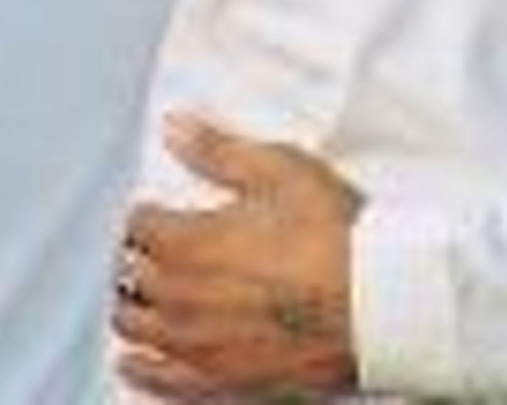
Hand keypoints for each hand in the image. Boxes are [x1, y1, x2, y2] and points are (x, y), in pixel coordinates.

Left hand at [113, 118, 362, 399]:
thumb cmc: (331, 234)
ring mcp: (197, 346)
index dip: (148, 212)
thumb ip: (216, 150)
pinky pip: (159, 380)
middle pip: (132, 275)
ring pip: (136, 326)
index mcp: (188, 241)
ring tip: (143, 294)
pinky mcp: (219, 382)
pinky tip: (132, 361)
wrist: (374, 303)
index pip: (139, 224)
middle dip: (138, 256)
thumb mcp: (278, 169)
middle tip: (152, 248)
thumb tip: (173, 127)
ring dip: (134, 306)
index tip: (158, 210)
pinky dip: (140, 367)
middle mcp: (180, 296)